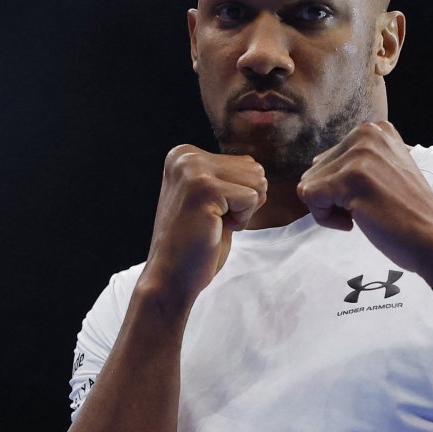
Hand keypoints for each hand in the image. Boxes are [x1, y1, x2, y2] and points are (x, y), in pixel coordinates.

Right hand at [142, 145, 267, 304]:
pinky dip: (241, 220)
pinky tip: (214, 229)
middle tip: (212, 221)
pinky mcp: (204, 188)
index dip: (239, 197)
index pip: (247, 164)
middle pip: (255, 170)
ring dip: (243, 211)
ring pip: (257, 182)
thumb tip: (261, 170)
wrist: (171, 277)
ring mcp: (193, 170)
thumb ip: (230, 178)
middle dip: (244, 202)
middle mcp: (186, 155)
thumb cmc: (196, 243)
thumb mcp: (214, 200)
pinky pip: (252, 198)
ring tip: (212, 224)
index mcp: (184, 154)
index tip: (210, 213)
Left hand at [296, 122, 432, 283]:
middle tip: (366, 210)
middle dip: (332, 198)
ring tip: (363, 215)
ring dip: (329, 209)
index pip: (328, 159)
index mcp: (376, 130)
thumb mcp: (385, 170)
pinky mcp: (351, 177)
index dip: (340, 188)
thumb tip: (314, 165)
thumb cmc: (408, 215)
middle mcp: (366, 134)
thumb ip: (356, 161)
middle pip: (315, 170)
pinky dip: (325, 218)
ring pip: (309, 184)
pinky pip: (309, 197)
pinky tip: (354, 223)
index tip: (369, 198)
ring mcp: (359, 154)